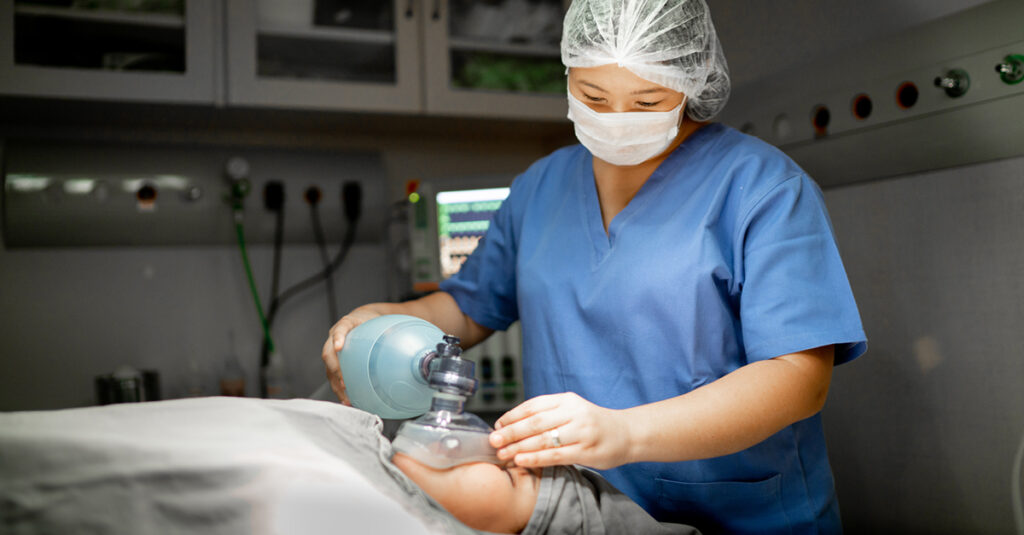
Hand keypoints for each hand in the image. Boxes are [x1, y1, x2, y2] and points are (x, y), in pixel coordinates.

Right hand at [320, 306, 382, 404]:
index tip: (339, 347)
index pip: (340, 329)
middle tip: (344, 382)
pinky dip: (339, 389)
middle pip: (329, 353)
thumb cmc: (372, 322)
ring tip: (346, 398)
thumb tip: (406, 345)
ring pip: (329, 368)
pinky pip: (333, 377)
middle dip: (335, 369)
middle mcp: (335, 337)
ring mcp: (332, 351)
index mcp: (346, 324)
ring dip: (336, 384)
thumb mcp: (381, 322)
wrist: (363, 319)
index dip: (338, 338)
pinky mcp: (334, 362)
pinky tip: (348, 400)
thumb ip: (390, 332)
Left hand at [488, 392, 631, 469]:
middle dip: (511, 432)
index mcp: (567, 400)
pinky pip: (555, 455)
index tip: (497, 425)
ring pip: (543, 439)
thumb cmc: (593, 423)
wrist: (627, 434)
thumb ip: (548, 414)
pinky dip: (535, 458)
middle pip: (535, 422)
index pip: (533, 405)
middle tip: (493, 440)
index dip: (512, 415)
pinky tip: (521, 461)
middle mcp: (574, 413)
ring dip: (519, 447)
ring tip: (503, 453)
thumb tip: (512, 424)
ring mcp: (581, 432)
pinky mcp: (586, 451)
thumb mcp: (572, 410)